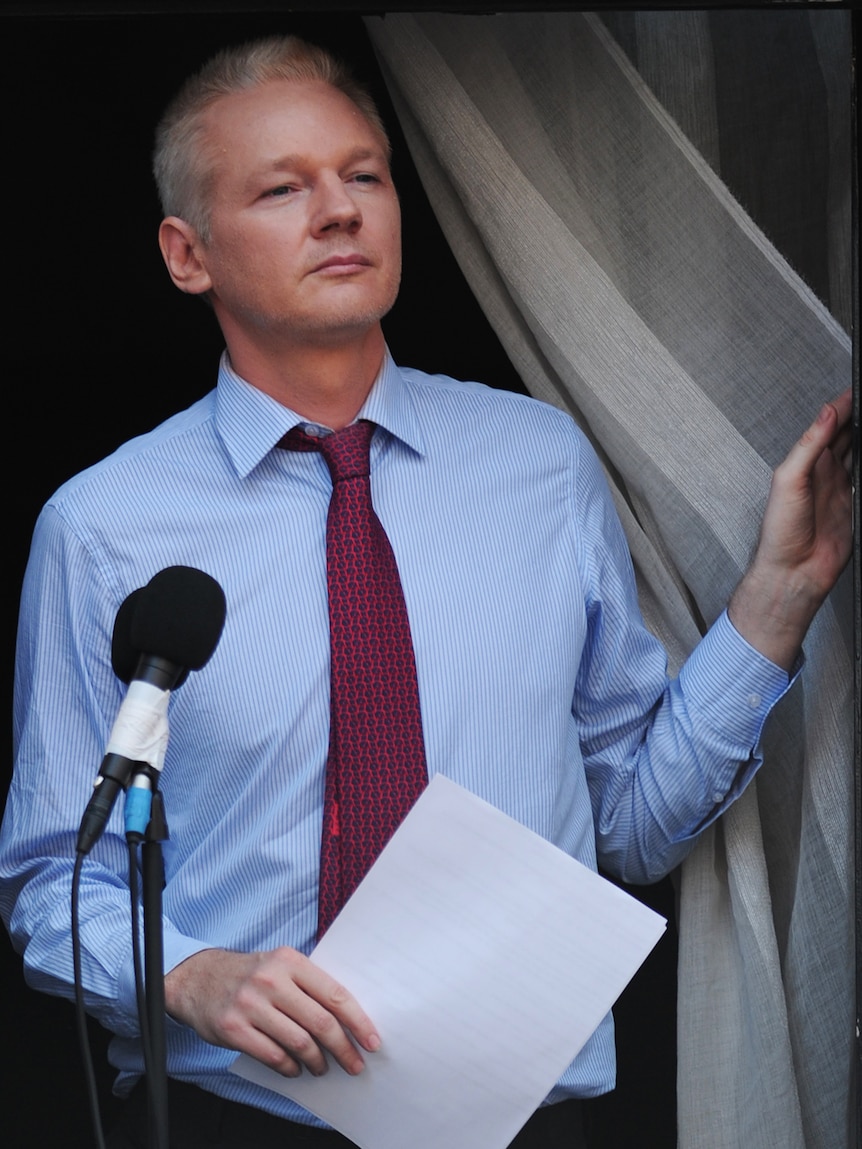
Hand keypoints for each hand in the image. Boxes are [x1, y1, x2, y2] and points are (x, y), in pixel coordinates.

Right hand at [164, 946, 380, 1077]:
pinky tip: (295, 1068)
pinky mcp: (234, 1029)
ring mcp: (250, 1005)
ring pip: (298, 1042)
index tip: (372, 1041)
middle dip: (343, 1049)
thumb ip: (310, 984)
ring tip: (321, 1068)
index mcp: (290, 961)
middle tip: (354, 1064)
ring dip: (316, 1062)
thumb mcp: (280, 965)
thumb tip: (349, 1019)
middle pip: (320, 1022)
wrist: (200, 978)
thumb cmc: (251, 974)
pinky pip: (273, 1056)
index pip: (334, 994)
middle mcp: (271, 980)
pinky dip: (290, 1067)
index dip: (358, 1021)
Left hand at [729, 388, 853, 669]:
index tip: (860, 387)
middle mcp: (822, 472)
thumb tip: (825, 414)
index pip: (829, 424)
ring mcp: (839, 488)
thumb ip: (808, 446)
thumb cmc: (779, 533)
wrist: (792, 572)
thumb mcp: (789, 481)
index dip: (845, 405)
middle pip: (846, 434)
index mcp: (805, 461)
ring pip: (858, 453)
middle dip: (860, 415)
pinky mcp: (853, 506)